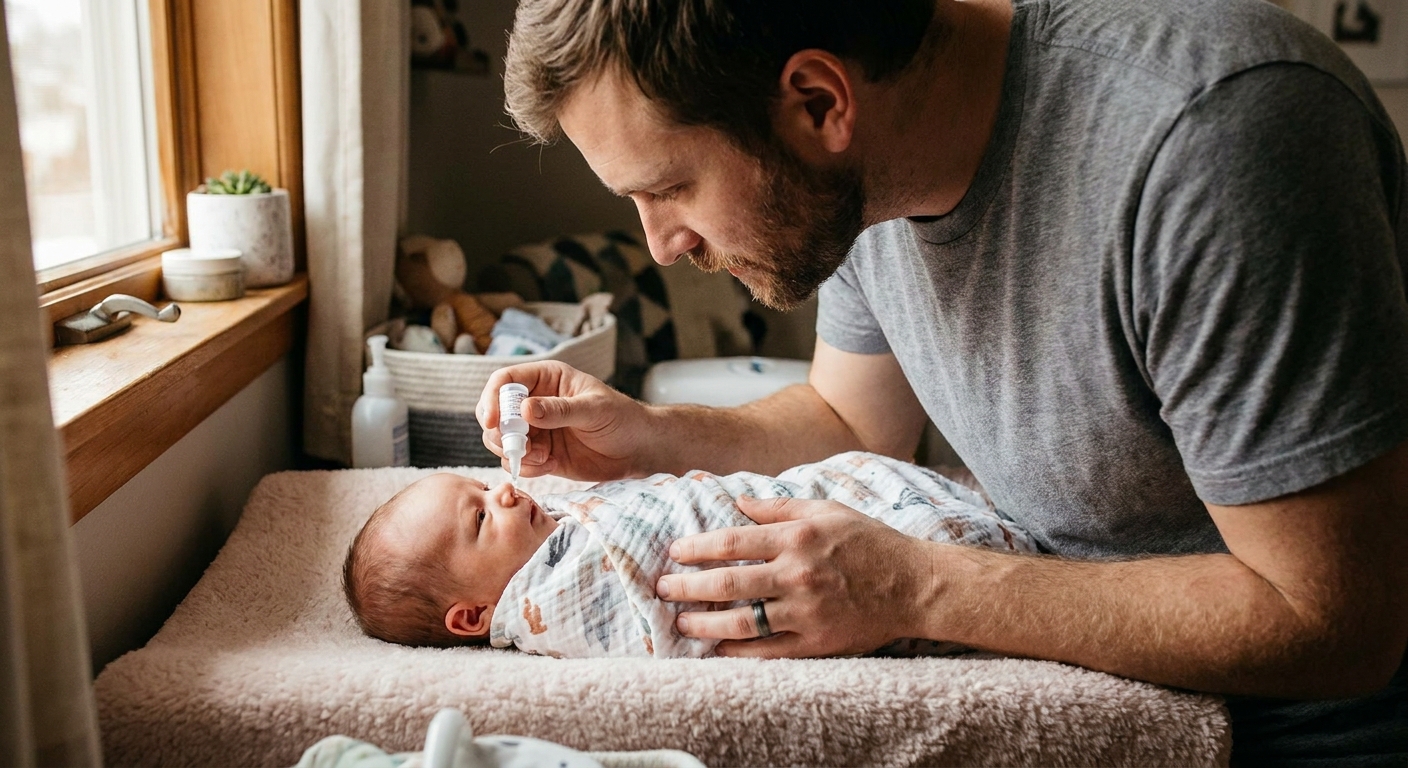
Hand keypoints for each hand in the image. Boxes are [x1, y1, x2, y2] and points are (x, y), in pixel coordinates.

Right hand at [476, 361, 652, 480]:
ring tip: (543, 457)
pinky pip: (517, 461)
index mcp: (547, 379)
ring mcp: (536, 429)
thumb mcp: (594, 410)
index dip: (492, 399)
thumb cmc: (622, 418)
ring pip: (501, 440)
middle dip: (498, 432)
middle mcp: (535, 402)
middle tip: (517, 447)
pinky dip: (526, 467)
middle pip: (494, 413)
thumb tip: (524, 410)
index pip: (505, 381)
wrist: (638, 450)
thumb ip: (560, 410)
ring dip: (513, 452)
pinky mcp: (541, 454)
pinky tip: (551, 465)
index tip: (491, 421)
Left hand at [657, 496, 933, 657]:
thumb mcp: (826, 510)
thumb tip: (737, 502)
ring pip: (741, 623)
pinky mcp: (817, 643)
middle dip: (687, 587)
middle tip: (662, 588)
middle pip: (728, 584)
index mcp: (797, 539)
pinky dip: (737, 652)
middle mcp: (798, 576)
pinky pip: (767, 652)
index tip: (674, 552)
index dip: (697, 548)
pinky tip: (716, 648)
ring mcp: (806, 613)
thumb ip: (778, 507)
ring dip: (703, 623)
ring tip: (680, 621)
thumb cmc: (869, 542)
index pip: (732, 544)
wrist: (914, 584)